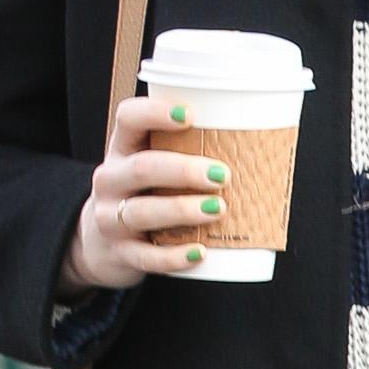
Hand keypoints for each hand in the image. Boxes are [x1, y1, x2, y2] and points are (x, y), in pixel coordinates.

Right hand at [58, 97, 230, 292]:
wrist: (102, 245)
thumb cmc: (146, 194)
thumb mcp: (154, 167)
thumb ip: (189, 151)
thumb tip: (266, 138)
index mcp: (123, 149)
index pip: (128, 118)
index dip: (154, 112)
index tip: (190, 114)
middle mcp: (111, 180)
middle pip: (141, 168)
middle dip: (183, 169)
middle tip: (222, 174)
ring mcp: (110, 218)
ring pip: (142, 212)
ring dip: (182, 209)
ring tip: (218, 208)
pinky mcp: (120, 253)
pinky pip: (146, 257)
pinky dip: (174, 256)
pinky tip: (200, 252)